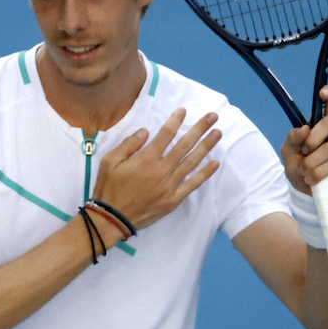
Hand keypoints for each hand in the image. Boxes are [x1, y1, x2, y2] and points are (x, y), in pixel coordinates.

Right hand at [92, 108, 221, 228]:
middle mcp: (162, 169)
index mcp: (146, 158)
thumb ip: (129, 144)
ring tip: (218, 134)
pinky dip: (204, 174)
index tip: (184, 110)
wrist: (112, 218)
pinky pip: (192, 185)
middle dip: (199, 129)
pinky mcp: (173, 200)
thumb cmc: (109, 188)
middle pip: (184, 145)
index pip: (165, 134)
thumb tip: (146, 131)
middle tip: (213, 116)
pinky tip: (215, 164)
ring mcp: (169, 185)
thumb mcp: (110, 161)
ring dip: (206, 146)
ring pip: (192, 162)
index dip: (176, 121)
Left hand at [280, 86, 327, 195]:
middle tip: (304, 153)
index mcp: (322, 124)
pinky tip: (312, 180)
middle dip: (311, 141)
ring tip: (305, 173)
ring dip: (312, 163)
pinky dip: (320, 173)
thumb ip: (293, 138)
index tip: (322, 93)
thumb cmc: (299, 167)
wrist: (306, 190)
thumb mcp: (288, 152)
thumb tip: (304, 129)